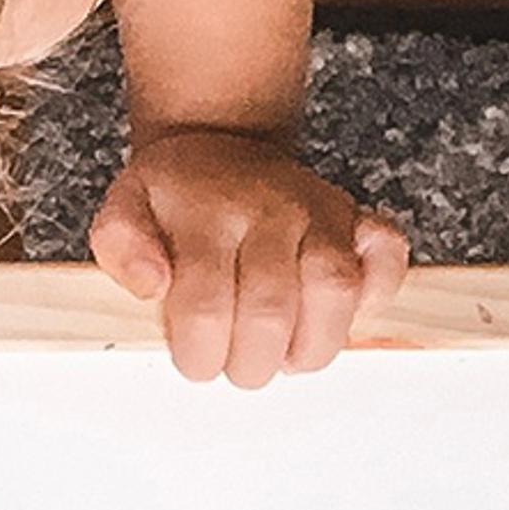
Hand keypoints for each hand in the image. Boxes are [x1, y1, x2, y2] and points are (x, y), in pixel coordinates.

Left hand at [86, 128, 404, 387]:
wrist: (221, 143)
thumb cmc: (176, 195)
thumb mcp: (124, 210)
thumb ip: (120, 246)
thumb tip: (153, 285)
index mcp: (207, 214)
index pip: (204, 304)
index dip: (199, 353)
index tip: (195, 359)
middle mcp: (271, 209)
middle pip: (271, 309)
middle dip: (251, 362)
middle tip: (238, 366)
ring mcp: (321, 211)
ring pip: (336, 291)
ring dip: (312, 345)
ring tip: (286, 356)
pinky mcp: (358, 218)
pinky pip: (388, 255)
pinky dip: (378, 292)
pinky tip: (342, 314)